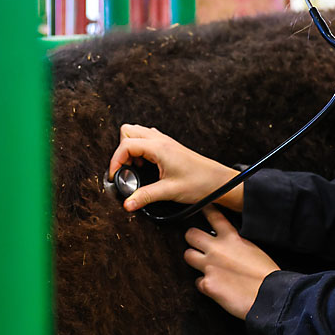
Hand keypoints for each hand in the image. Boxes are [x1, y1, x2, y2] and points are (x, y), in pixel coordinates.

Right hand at [108, 124, 242, 212]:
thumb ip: (145, 196)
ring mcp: (165, 141)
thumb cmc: (199, 183)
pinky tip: (147, 165)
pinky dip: (141, 149)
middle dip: (121, 149)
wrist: (219, 181)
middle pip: (128, 131)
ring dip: (131, 147)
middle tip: (126, 169)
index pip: (126, 144)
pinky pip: (147, 138)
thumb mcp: (169, 192)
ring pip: (137, 132)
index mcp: (159, 148)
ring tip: (136, 167)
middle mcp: (161, 140)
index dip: (115, 160)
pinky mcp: (169, 146)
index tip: (115, 175)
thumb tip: (127, 203)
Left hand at [183, 207, 279, 319]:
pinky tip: (214, 286)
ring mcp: (209, 266)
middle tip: (196, 243)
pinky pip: (197, 282)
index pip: (214, 216)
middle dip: (192, 238)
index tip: (203, 207)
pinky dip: (204, 284)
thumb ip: (237, 243)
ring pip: (187, 255)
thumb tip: (230, 244)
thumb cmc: (266, 274)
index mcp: (232, 238)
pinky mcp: (207, 284)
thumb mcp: (253, 248)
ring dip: (193, 259)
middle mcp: (217, 249)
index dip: (206, 209)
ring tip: (202, 264)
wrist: (269, 295)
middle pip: (191, 234)